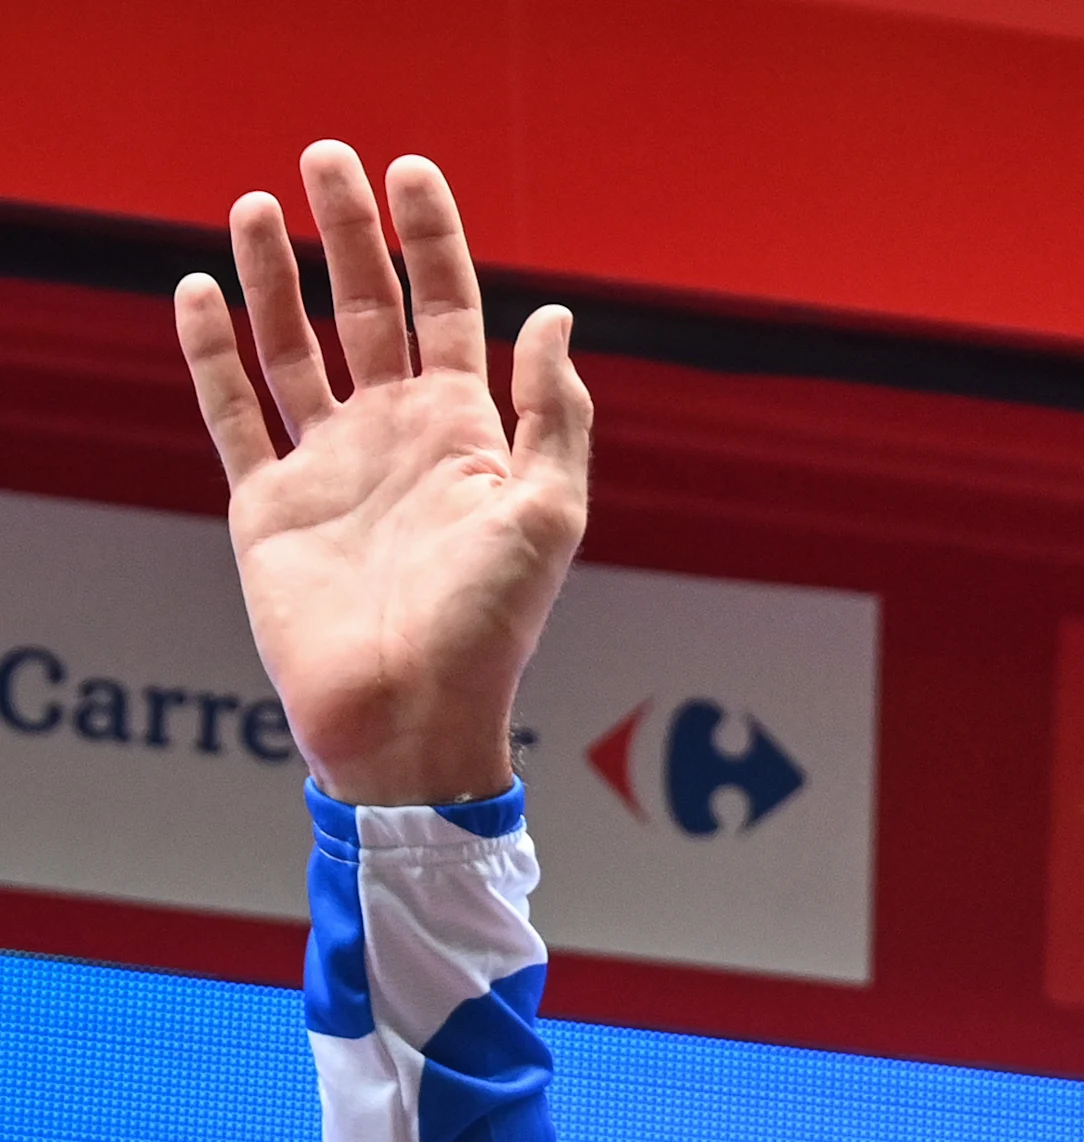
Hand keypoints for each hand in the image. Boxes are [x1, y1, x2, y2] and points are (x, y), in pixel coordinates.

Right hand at [172, 142, 588, 806]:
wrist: (410, 714)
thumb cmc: (492, 630)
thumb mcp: (549, 516)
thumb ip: (553, 415)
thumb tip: (556, 321)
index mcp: (467, 435)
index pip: (449, 310)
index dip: (433, 240)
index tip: (410, 171)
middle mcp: (396, 438)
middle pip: (367, 309)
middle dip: (348, 233)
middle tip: (324, 156)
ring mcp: (329, 466)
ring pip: (293, 347)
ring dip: (273, 275)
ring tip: (253, 205)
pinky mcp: (267, 504)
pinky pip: (233, 412)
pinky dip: (212, 352)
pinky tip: (200, 290)